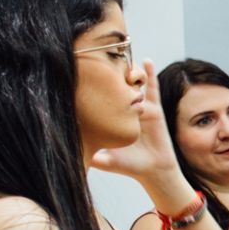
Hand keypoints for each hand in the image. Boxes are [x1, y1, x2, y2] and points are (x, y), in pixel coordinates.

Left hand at [91, 60, 190, 198]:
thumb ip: (92, 159)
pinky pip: (153, 88)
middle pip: (115, 86)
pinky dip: (150, 74)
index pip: (100, 99)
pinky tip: (146, 61)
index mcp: (112, 118)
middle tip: (98, 58)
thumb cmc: (128, 166)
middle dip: (108, 73)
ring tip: (120, 59)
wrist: (153, 170)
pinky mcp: (155, 109)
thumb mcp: (106, 161)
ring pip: (132, 84)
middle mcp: (124, 110)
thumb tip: (73, 160)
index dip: (91, 86)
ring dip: (127, 71)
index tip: (80, 72)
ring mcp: (140, 107)